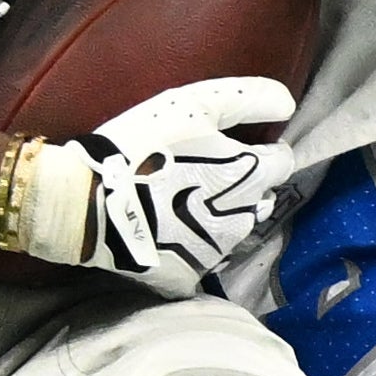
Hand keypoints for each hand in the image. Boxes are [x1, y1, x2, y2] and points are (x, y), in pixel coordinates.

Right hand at [0, 75, 294, 294]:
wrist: (87, 202)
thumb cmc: (141, 144)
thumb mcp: (192, 104)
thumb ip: (247, 99)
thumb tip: (288, 105)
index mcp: (249, 174)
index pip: (282, 161)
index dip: (262, 150)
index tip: (234, 146)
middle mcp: (244, 216)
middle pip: (260, 198)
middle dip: (242, 186)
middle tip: (202, 174)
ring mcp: (218, 250)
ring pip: (235, 229)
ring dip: (221, 216)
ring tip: (184, 202)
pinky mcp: (192, 275)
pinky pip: (204, 258)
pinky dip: (192, 244)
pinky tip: (168, 229)